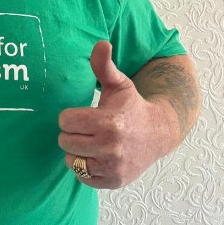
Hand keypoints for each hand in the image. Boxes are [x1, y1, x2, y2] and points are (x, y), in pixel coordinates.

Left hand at [58, 41, 168, 188]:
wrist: (158, 133)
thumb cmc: (132, 106)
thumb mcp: (119, 84)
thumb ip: (104, 65)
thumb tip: (101, 42)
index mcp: (109, 122)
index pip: (66, 121)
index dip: (70, 116)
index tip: (82, 113)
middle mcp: (111, 148)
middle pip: (65, 141)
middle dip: (72, 132)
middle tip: (86, 127)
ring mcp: (112, 167)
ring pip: (71, 160)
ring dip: (77, 151)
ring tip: (91, 142)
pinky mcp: (113, 181)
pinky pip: (82, 177)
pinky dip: (85, 167)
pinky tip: (97, 155)